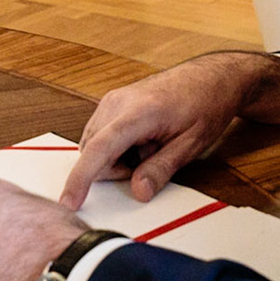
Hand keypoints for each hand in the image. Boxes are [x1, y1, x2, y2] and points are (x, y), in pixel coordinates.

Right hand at [60, 52, 279, 209]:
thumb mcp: (191, 144)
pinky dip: (116, 147)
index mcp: (139, 112)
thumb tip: (138, 192)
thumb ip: (162, 169)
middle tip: (152, 159)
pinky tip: (143, 141)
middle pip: (93, 152)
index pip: (100, 148)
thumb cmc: (205, 106)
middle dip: (116, 168)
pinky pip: (100, 135)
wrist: (210, 77)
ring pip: (94, 145)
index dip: (81, 178)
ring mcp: (111, 100)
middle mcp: (117, 102)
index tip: (69, 203)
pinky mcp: (111, 103)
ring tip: (151, 146)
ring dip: (117, 158)